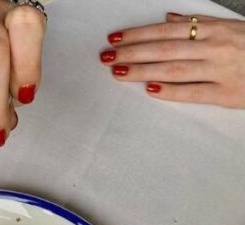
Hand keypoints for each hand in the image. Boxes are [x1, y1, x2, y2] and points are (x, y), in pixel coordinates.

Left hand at [101, 12, 244, 107]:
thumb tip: (169, 19)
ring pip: (173, 69)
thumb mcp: (230, 27)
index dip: (138, 34)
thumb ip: (198, 24)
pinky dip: (170, 90)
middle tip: (106, 57)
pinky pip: (193, 92)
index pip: (167, 31)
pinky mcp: (227, 93)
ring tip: (118, 71)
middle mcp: (215, 47)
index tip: (115, 38)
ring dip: (142, 70)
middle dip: (132, 52)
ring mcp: (221, 69)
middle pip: (164, 49)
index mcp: (214, 29)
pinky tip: (149, 89)